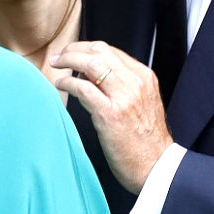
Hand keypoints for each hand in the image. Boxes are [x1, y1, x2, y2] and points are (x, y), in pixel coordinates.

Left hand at [52, 40, 173, 193]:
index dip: (86, 47)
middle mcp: (136, 83)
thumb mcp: (141, 102)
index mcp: (144, 77)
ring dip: (68, 61)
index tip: (72, 51)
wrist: (157, 166)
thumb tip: (90, 73)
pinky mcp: (110, 115)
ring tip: (56, 66)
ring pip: (91, 64)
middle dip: (74, 49)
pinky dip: (68, 83)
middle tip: (60, 56)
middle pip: (99, 51)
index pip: (110, 50)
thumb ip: (122, 84)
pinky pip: (83, 89)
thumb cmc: (146, 139)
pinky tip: (60, 85)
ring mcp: (124, 98)